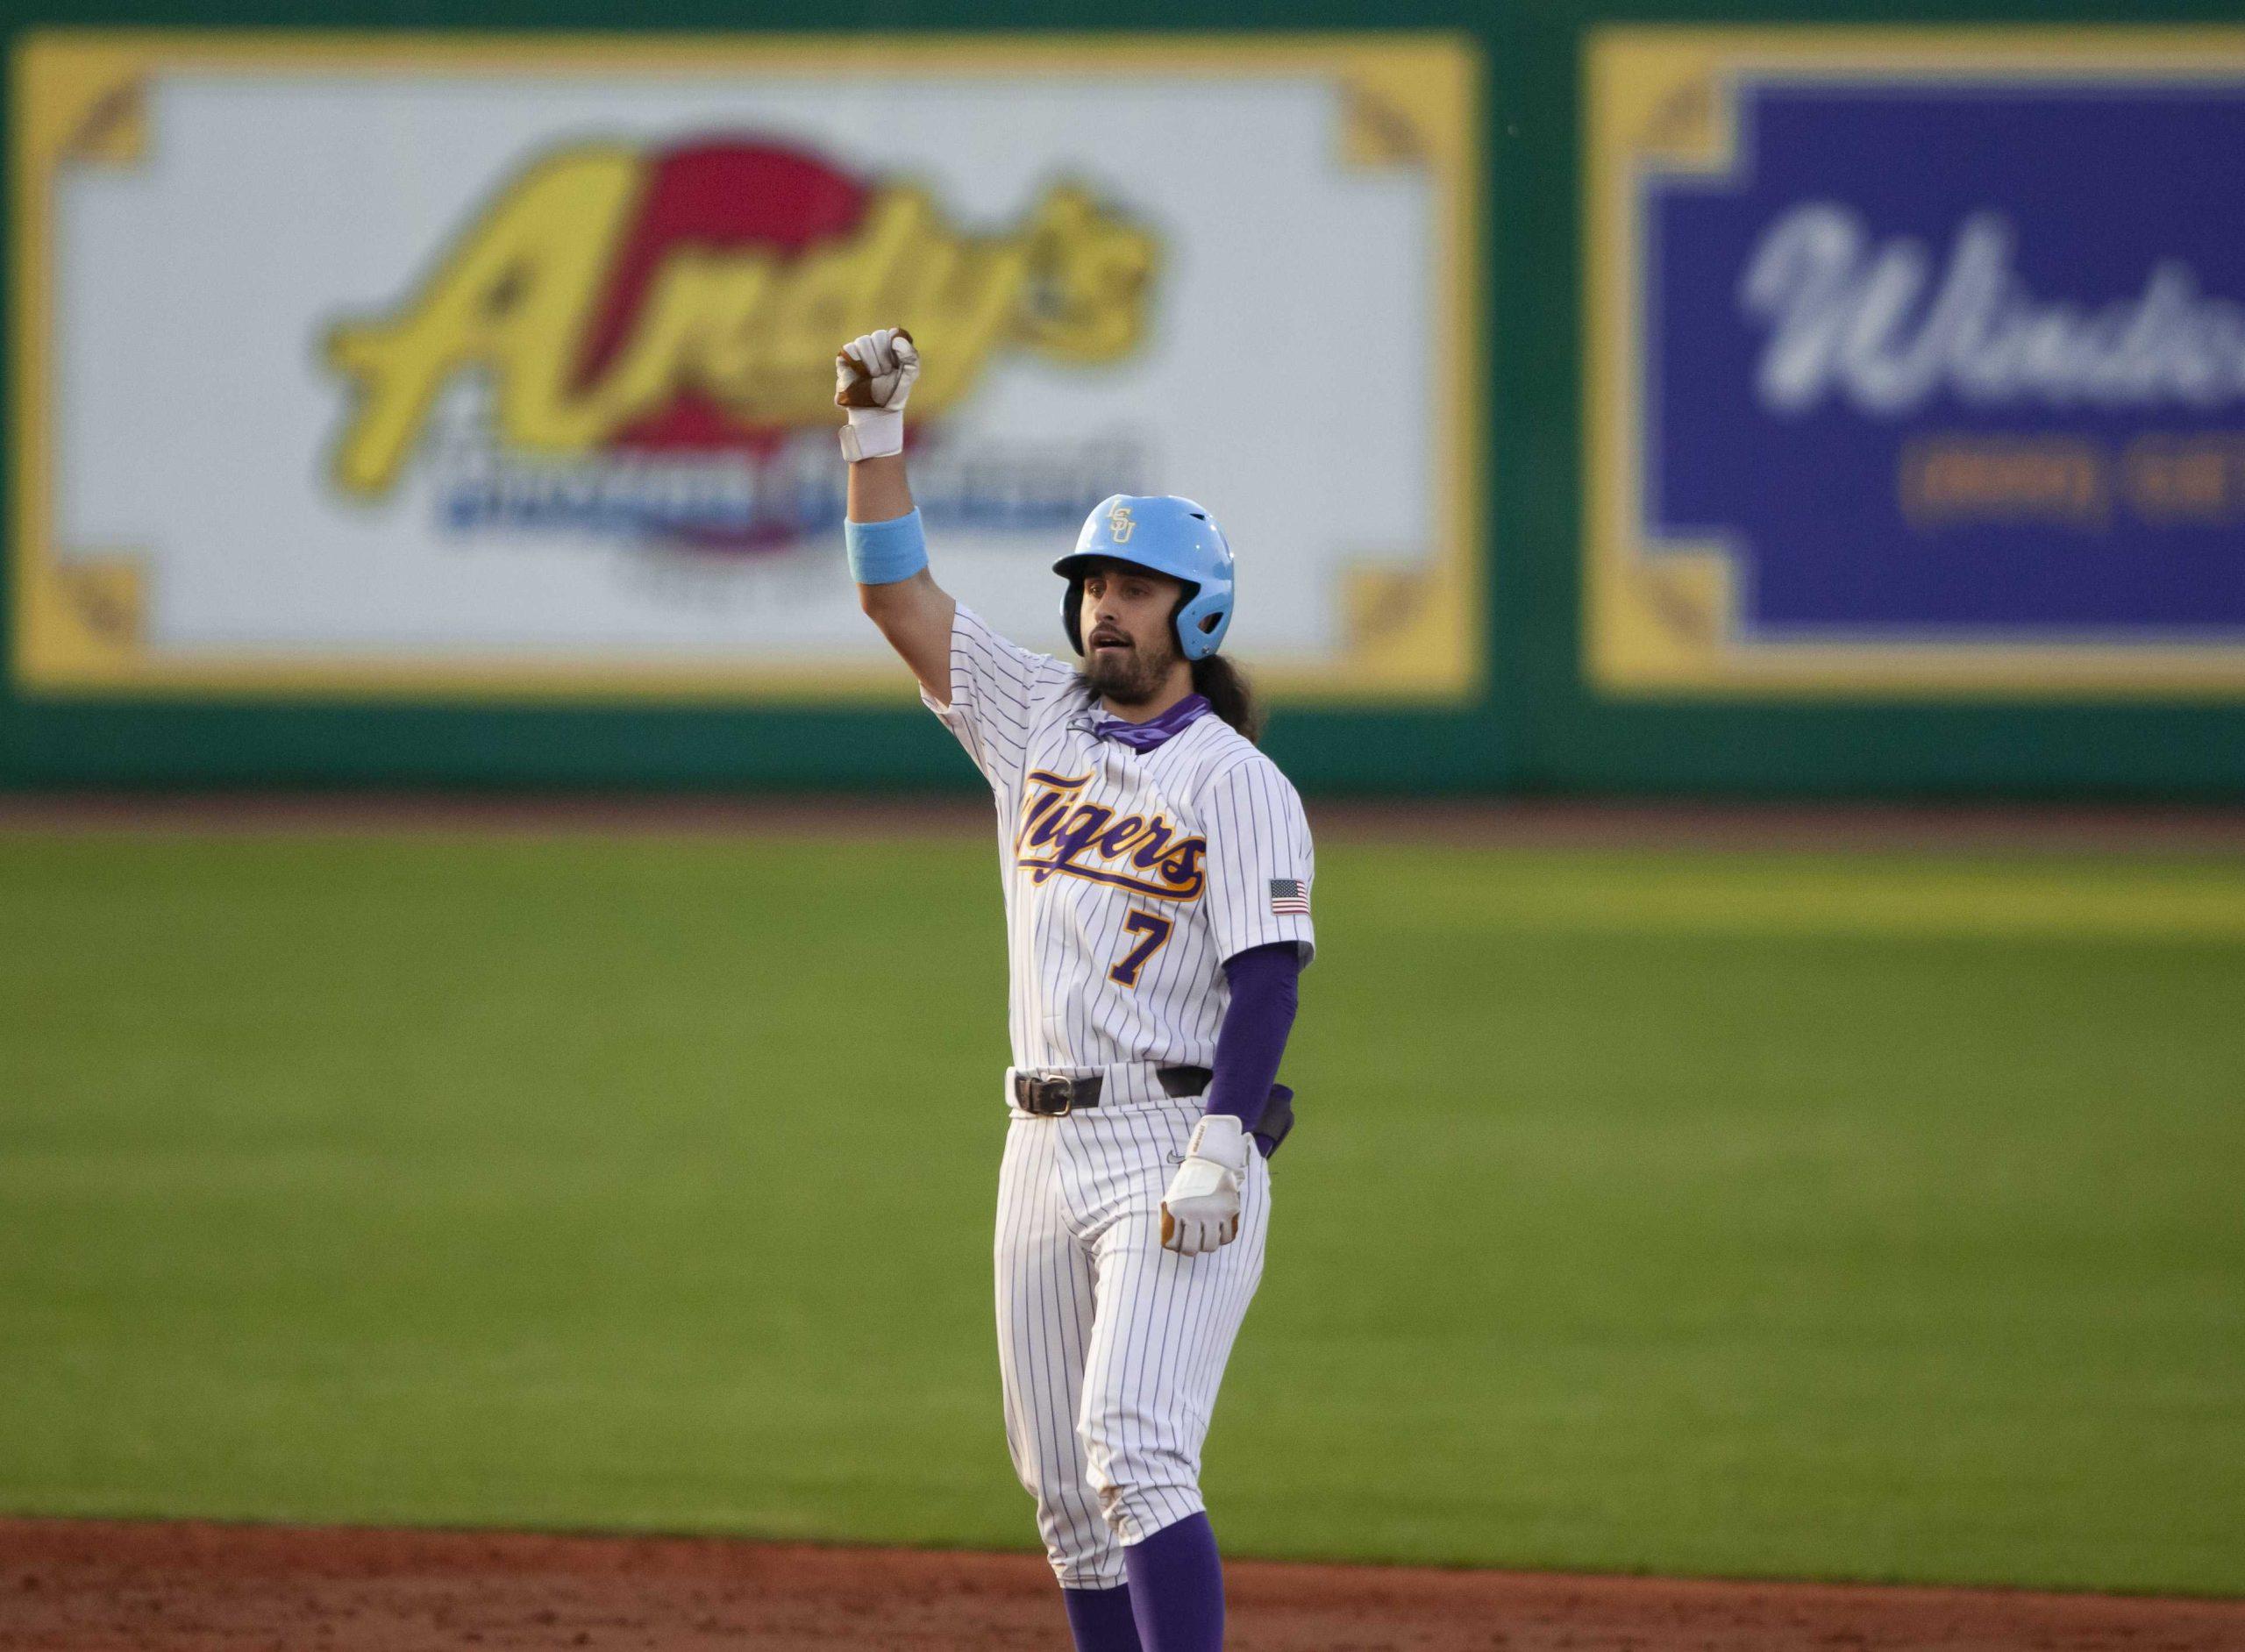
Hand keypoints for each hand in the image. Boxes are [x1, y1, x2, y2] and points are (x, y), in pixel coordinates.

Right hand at [834, 327, 918, 461]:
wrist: (878, 411)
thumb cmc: (894, 392)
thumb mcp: (911, 374)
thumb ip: (911, 355)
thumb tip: (896, 339)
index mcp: (890, 346)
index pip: (892, 333)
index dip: (895, 348)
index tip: (897, 364)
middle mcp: (874, 346)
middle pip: (878, 336)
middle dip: (884, 356)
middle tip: (886, 372)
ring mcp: (859, 352)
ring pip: (863, 341)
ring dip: (872, 360)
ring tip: (875, 375)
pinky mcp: (845, 360)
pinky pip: (848, 349)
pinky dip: (858, 360)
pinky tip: (863, 374)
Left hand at [1160, 1114, 1250, 1255]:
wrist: (1210, 1161)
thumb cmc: (1188, 1184)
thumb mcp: (1172, 1197)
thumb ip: (1168, 1219)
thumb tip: (1169, 1243)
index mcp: (1177, 1210)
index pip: (1174, 1244)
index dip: (1177, 1247)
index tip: (1180, 1242)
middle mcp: (1194, 1212)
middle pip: (1192, 1249)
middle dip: (1191, 1250)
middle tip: (1194, 1244)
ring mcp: (1213, 1212)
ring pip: (1211, 1246)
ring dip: (1208, 1244)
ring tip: (1207, 1236)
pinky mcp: (1230, 1211)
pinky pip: (1228, 1237)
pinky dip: (1224, 1238)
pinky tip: (1219, 1230)